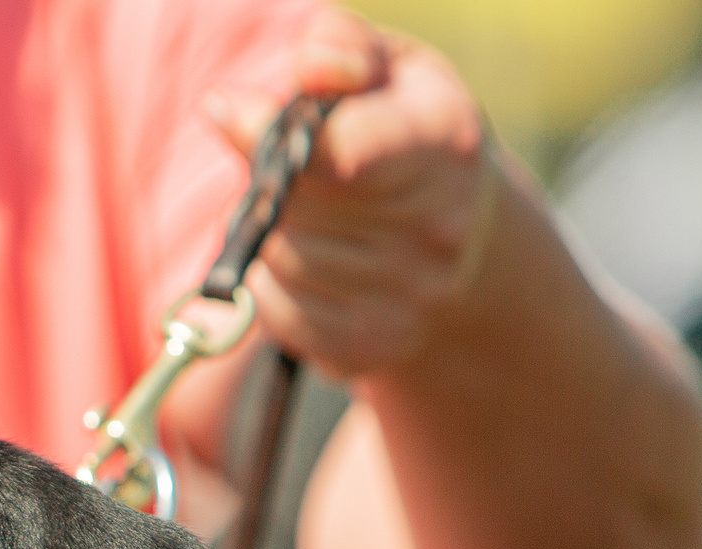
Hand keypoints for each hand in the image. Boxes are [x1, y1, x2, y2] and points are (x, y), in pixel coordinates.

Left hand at [205, 9, 498, 381]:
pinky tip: (309, 260)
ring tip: (312, 213)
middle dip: (272, 178)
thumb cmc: (408, 132)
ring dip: (271, 231)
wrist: (468, 244)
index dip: (270, 133)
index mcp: (443, 145)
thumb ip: (340, 48)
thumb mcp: (389, 67)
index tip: (232, 113)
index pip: (343, 153)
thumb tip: (305, 71)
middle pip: (293, 205)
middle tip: (293, 165)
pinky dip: (271, 284)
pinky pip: (274, 311)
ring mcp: (406, 299)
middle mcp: (436, 229)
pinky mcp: (367, 347)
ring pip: (277, 258)